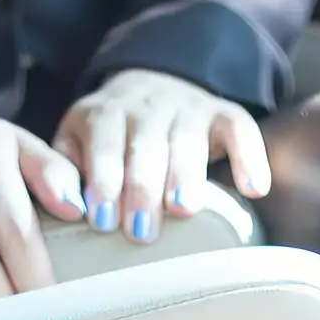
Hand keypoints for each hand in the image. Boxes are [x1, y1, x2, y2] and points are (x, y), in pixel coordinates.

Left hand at [53, 68, 270, 240]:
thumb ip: (66, 169)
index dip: (103, 178)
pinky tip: (253, 189)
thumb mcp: (78, 142)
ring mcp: (187, 108)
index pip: (103, 141)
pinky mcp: (224, 113)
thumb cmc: (112, 138)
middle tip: (140, 231)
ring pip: (187, 139)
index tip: (101, 218)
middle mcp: (146, 105)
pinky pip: (240, 129)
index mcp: (105, 112)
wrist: (154, 88)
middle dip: (142, 187)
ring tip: (183, 210)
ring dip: (185, 175)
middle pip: (144, 144)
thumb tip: (69, 206)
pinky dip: (249, 156)